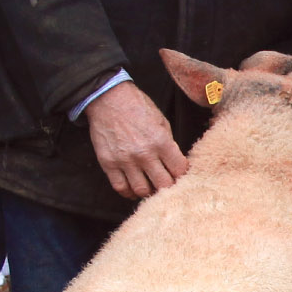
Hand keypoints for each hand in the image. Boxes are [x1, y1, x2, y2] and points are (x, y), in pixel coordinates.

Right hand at [85, 80, 190, 199]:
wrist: (109, 98)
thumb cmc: (137, 107)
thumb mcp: (161, 121)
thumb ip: (169, 144)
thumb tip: (175, 164)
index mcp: (161, 141)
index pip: (179, 170)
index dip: (182, 175)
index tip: (179, 175)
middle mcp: (144, 154)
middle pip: (163, 185)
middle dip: (168, 187)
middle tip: (167, 185)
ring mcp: (125, 160)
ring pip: (142, 190)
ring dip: (149, 192)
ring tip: (150, 187)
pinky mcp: (108, 163)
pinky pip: (120, 187)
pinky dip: (129, 192)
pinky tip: (133, 188)